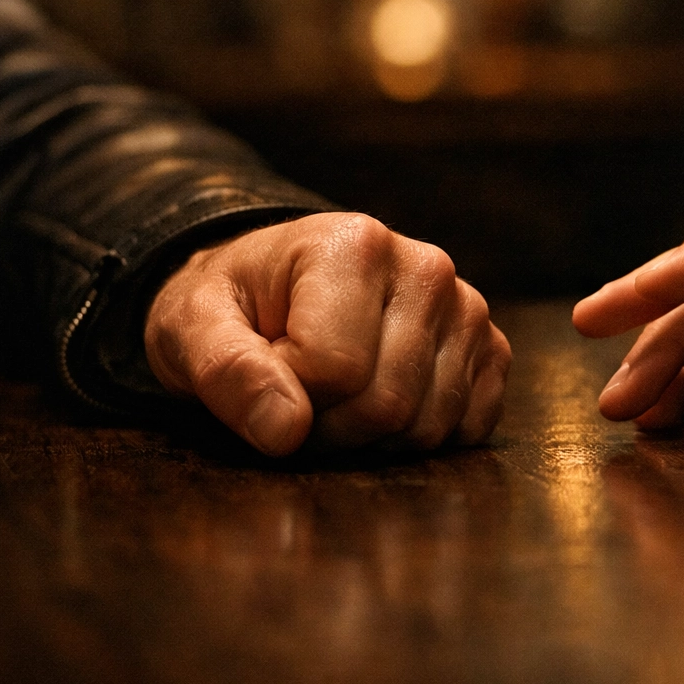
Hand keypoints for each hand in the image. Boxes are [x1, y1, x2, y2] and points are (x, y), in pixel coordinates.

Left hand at [145, 213, 510, 455]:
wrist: (277, 288)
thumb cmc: (234, 305)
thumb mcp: (192, 327)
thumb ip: (226, 371)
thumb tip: (287, 431)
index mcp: (356, 244)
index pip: (334, 371)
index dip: (286, 397)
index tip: (264, 370)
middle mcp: (427, 267)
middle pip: (387, 405)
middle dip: (330, 427)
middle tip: (298, 395)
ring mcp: (468, 308)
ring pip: (428, 426)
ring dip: (372, 439)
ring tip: (338, 396)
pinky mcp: (492, 346)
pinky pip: (468, 428)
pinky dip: (420, 437)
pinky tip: (384, 401)